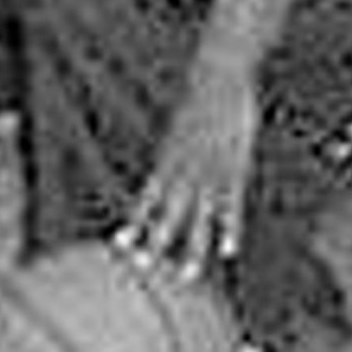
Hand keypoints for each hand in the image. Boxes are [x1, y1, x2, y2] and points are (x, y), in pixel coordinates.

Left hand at [118, 58, 259, 273]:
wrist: (219, 74)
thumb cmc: (203, 92)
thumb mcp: (182, 120)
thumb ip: (177, 142)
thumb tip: (170, 150)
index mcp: (167, 158)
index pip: (145, 198)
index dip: (134, 222)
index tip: (118, 245)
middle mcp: (183, 170)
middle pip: (166, 214)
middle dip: (154, 242)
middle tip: (141, 269)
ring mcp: (209, 171)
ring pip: (198, 218)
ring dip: (192, 249)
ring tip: (186, 277)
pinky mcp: (234, 168)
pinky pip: (230, 206)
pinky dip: (229, 228)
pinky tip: (228, 251)